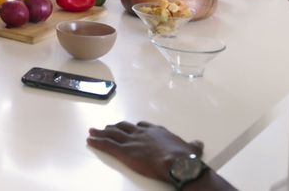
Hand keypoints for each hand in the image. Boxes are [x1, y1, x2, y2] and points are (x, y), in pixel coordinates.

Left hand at [87, 121, 203, 183]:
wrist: (177, 163)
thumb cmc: (185, 157)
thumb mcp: (192, 148)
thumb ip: (193, 145)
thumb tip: (198, 143)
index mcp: (156, 132)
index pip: (142, 126)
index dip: (134, 127)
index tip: (130, 127)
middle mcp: (142, 133)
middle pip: (124, 127)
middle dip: (115, 127)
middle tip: (108, 127)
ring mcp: (132, 141)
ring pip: (112, 134)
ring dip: (101, 132)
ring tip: (93, 131)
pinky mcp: (124, 151)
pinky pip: (107, 145)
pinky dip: (97, 142)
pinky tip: (90, 140)